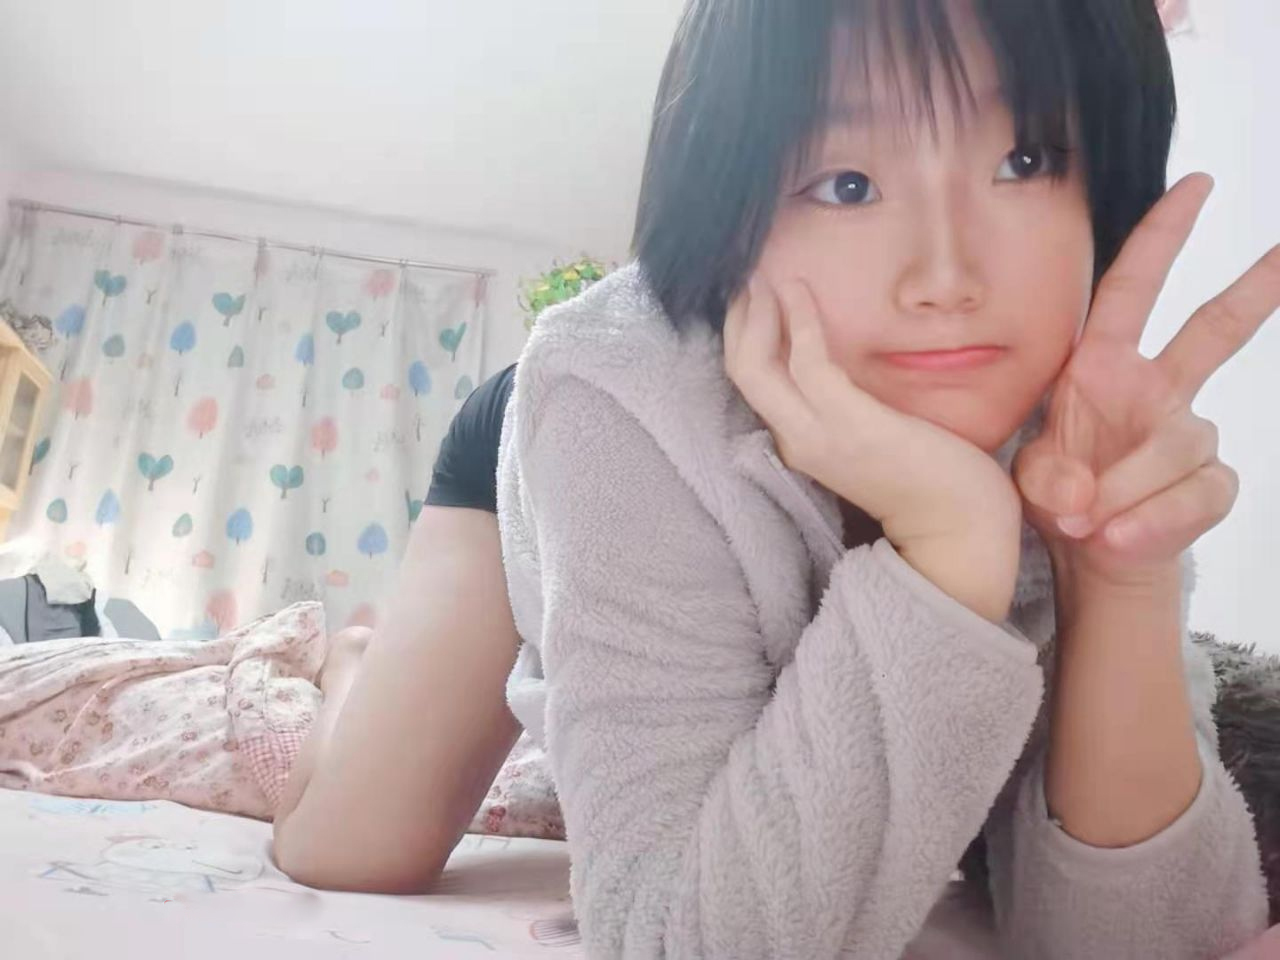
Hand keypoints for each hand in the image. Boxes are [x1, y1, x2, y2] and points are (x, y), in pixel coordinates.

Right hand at [725, 276, 1021, 619]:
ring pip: (757, 366)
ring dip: (761, 314)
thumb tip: (834, 358)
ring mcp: (819, 435)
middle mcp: (796, 441)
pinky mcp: (851, 423)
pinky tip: (802, 293)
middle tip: (750, 278)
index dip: (741, 336)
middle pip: (740, 372)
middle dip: (739, 320)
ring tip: (770, 279)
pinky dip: (801, 321)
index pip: (749, 384)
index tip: (751, 298)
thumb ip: (841, 404)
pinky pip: (809, 363)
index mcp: (798, 443)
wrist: (959, 522)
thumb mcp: (866, 433)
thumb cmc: (924, 474)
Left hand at [1014, 174, 1278, 584]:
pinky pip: (1196, 494)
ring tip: (1086, 523)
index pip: (1132, 287)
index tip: (1195, 184)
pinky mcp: (1208, 483)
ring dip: (1127, 488)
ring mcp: (1187, 432)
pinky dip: (1155, 521)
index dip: (1161, 236)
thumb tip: (1083, 493)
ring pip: (1178, 443)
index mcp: (1102, 365)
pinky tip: (1121, 539)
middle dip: (1255, 289)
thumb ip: (1046, 477)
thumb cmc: (1059, 496)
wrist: (1091, 555)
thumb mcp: (1028, 480)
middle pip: (1214, 329)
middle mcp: (1154, 388)